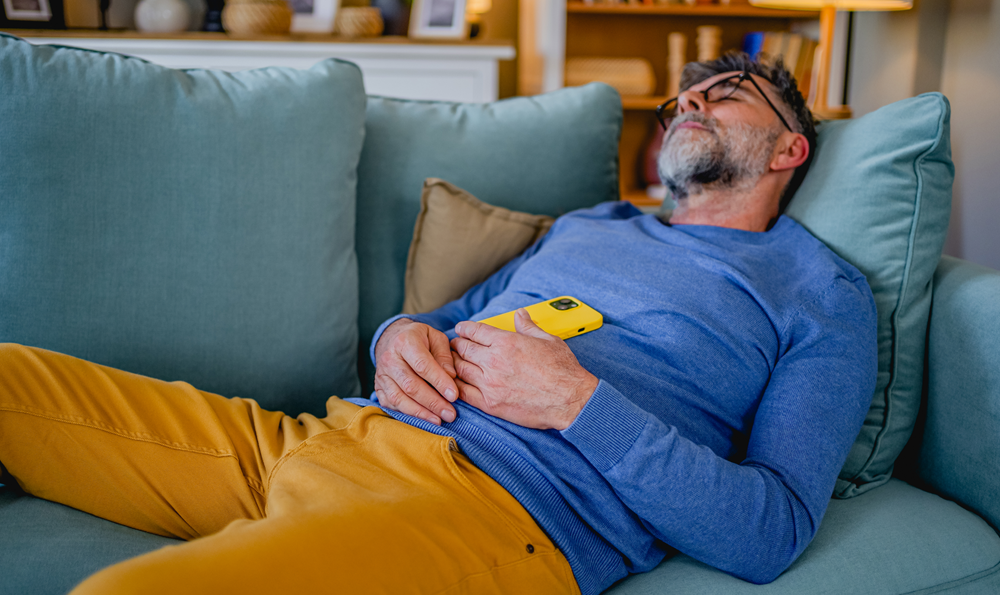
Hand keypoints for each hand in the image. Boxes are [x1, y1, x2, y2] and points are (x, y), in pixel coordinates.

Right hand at [373, 318, 458, 424]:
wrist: (393, 338)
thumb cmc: (420, 338)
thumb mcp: (436, 337)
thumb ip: (445, 356)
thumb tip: (451, 377)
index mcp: (405, 342)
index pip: (422, 366)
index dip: (439, 382)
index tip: (454, 395)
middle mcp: (389, 358)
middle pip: (411, 385)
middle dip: (432, 402)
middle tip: (450, 414)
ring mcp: (381, 375)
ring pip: (399, 398)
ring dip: (420, 413)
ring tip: (439, 420)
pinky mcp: (378, 388)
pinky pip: (391, 405)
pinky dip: (407, 414)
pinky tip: (423, 419)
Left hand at [450, 309, 598, 429]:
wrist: (570, 399)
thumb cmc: (562, 370)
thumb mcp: (548, 340)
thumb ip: (528, 327)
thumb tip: (520, 315)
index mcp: (506, 342)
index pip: (476, 331)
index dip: (465, 328)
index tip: (460, 329)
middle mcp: (494, 360)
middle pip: (463, 349)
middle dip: (456, 345)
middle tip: (454, 345)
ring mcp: (490, 383)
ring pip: (459, 369)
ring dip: (453, 364)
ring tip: (452, 363)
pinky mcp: (490, 403)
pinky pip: (464, 393)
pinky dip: (456, 386)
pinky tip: (456, 384)